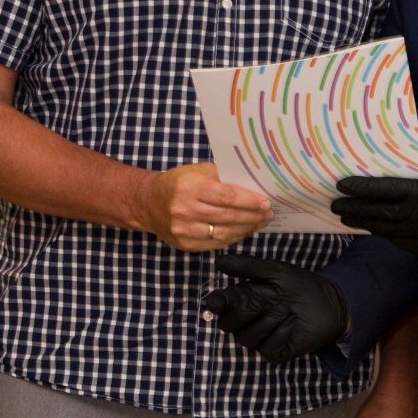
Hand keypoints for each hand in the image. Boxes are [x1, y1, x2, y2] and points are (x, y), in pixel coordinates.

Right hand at [142, 162, 270, 250]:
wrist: (149, 203)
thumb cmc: (178, 183)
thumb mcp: (197, 172)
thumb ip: (222, 177)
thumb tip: (252, 186)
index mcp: (190, 188)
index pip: (226, 196)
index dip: (249, 201)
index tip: (266, 202)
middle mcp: (185, 210)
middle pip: (227, 216)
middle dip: (252, 216)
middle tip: (269, 213)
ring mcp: (185, 230)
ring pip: (224, 233)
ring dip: (246, 228)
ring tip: (260, 222)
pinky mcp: (186, 245)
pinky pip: (216, 244)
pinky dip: (234, 238)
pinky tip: (244, 231)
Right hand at [204, 254, 349, 361]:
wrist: (329, 302)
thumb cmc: (301, 285)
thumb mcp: (275, 271)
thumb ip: (248, 267)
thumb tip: (218, 262)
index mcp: (243, 299)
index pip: (220, 306)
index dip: (215, 304)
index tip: (217, 303)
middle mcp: (247, 320)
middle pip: (227, 324)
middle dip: (246, 311)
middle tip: (266, 300)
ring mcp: (260, 338)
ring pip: (245, 338)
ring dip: (267, 321)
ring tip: (286, 309)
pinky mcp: (275, 351)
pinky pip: (266, 348)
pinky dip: (279, 332)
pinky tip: (292, 322)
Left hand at [331, 167, 417, 257]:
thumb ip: (405, 178)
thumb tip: (370, 175)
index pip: (389, 189)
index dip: (363, 188)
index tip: (342, 185)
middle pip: (383, 214)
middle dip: (356, 209)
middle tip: (336, 205)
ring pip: (389, 231)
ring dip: (365, 224)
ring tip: (347, 216)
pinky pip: (401, 243)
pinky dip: (384, 234)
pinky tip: (372, 227)